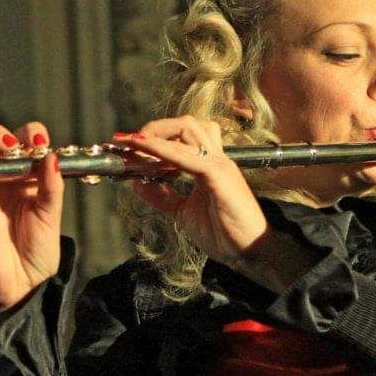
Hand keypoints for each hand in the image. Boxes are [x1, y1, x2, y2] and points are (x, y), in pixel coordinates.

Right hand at [0, 120, 63, 311]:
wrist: (25, 283)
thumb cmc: (40, 249)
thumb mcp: (51, 214)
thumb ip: (52, 186)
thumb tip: (51, 156)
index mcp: (26, 178)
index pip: (24, 143)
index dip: (29, 135)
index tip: (38, 142)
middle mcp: (3, 180)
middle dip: (1, 135)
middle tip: (13, 146)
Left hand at [124, 116, 268, 267]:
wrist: (250, 252)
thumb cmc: (224, 232)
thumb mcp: (183, 212)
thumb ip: (162, 196)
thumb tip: (136, 182)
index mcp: (209, 164)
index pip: (183, 136)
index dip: (155, 135)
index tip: (125, 143)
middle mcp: (215, 158)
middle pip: (185, 124)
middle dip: (154, 127)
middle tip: (128, 142)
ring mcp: (219, 164)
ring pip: (187, 130)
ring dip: (156, 133)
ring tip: (134, 143)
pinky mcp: (218, 175)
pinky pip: (186, 156)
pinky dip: (161, 150)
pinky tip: (143, 150)